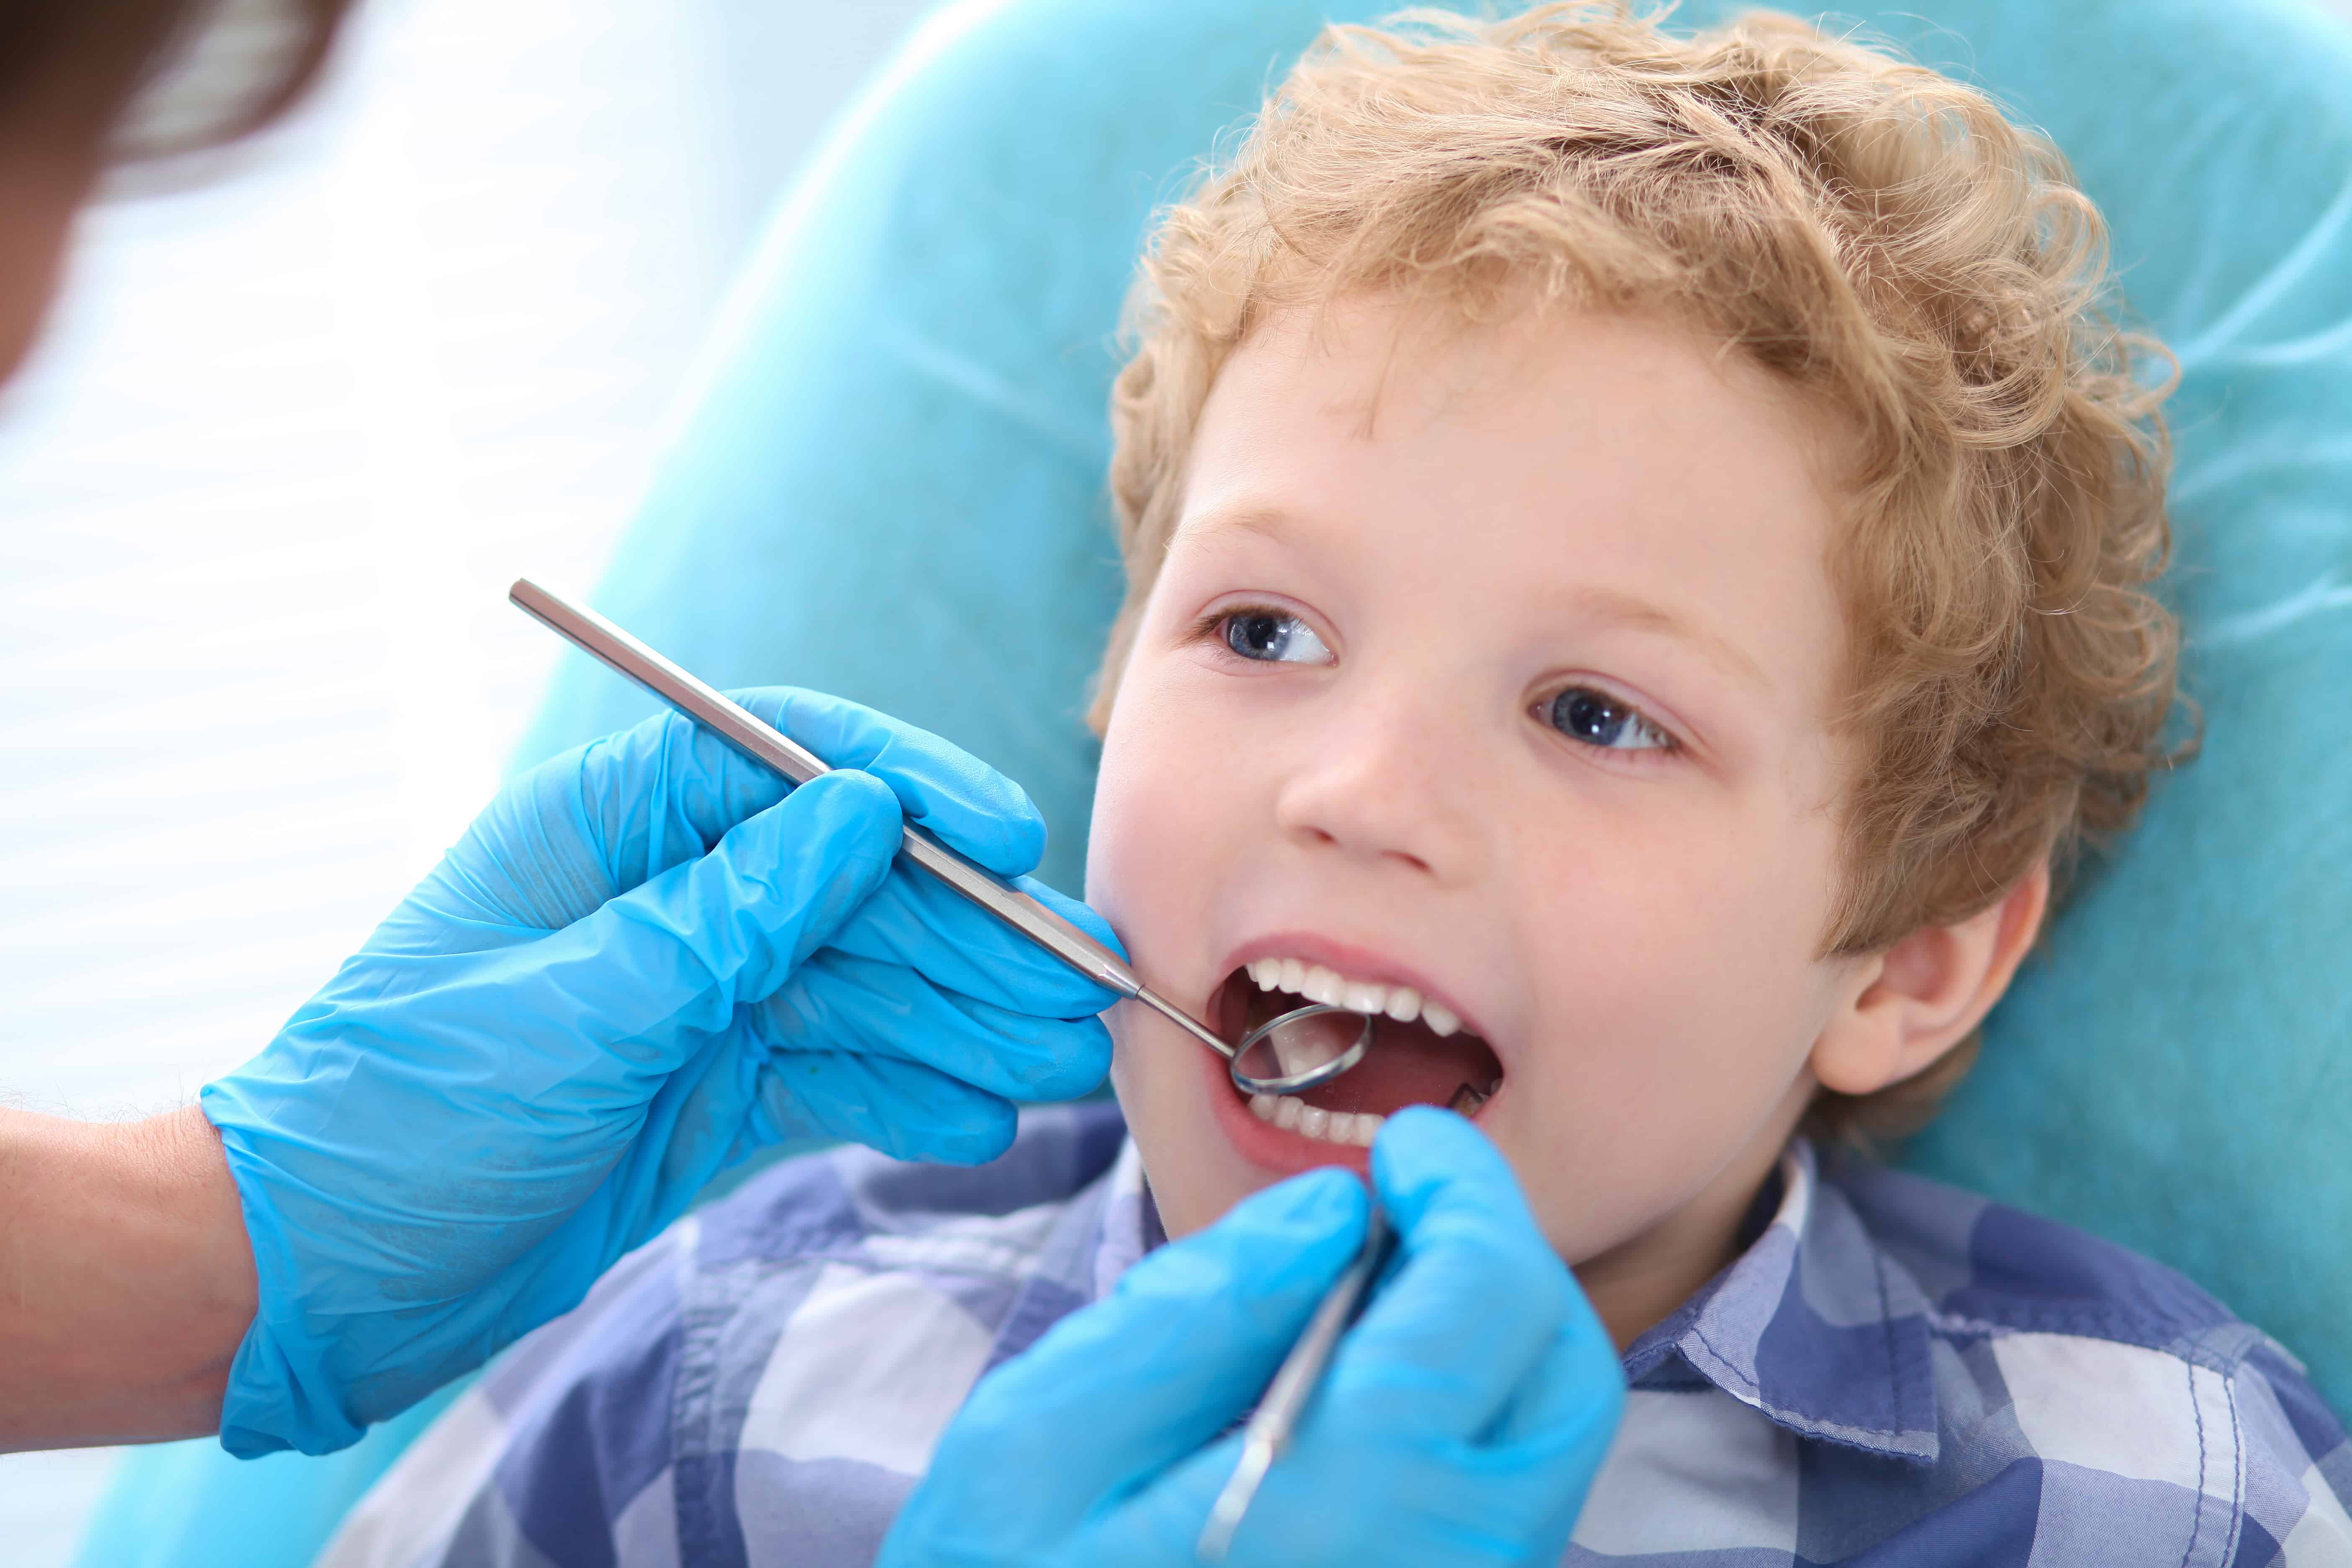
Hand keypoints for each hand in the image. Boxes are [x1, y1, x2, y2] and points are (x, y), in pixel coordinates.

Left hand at [201, 687, 1118, 1456]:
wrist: (313, 1273)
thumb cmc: (398, 1115)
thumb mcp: (572, 1008)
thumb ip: (727, 915)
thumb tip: (861, 812)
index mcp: (612, 825)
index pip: (792, 760)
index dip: (914, 785)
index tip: (1008, 837)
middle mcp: (669, 892)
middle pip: (855, 882)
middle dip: (969, 935)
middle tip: (1075, 988)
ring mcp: (698, 990)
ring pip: (861, 983)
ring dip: (960, 1020)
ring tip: (1053, 1061)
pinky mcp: (711, 1082)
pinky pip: (833, 1069)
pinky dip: (903, 1092)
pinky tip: (974, 1116)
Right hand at [883, 1108, 1625, 1565]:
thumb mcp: (1038, 1444)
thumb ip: (1192, 1314)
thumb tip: (1332, 1209)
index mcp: (1342, 1508)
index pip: (1488, 1305)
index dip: (1466, 1192)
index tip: (1408, 1146)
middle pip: (1562, 1385)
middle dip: (1501, 1259)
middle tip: (1409, 1204)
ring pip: (1547, 1454)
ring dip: (1490, 1342)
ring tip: (1376, 1290)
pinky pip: (1501, 1512)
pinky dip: (1468, 1422)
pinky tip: (1367, 1386)